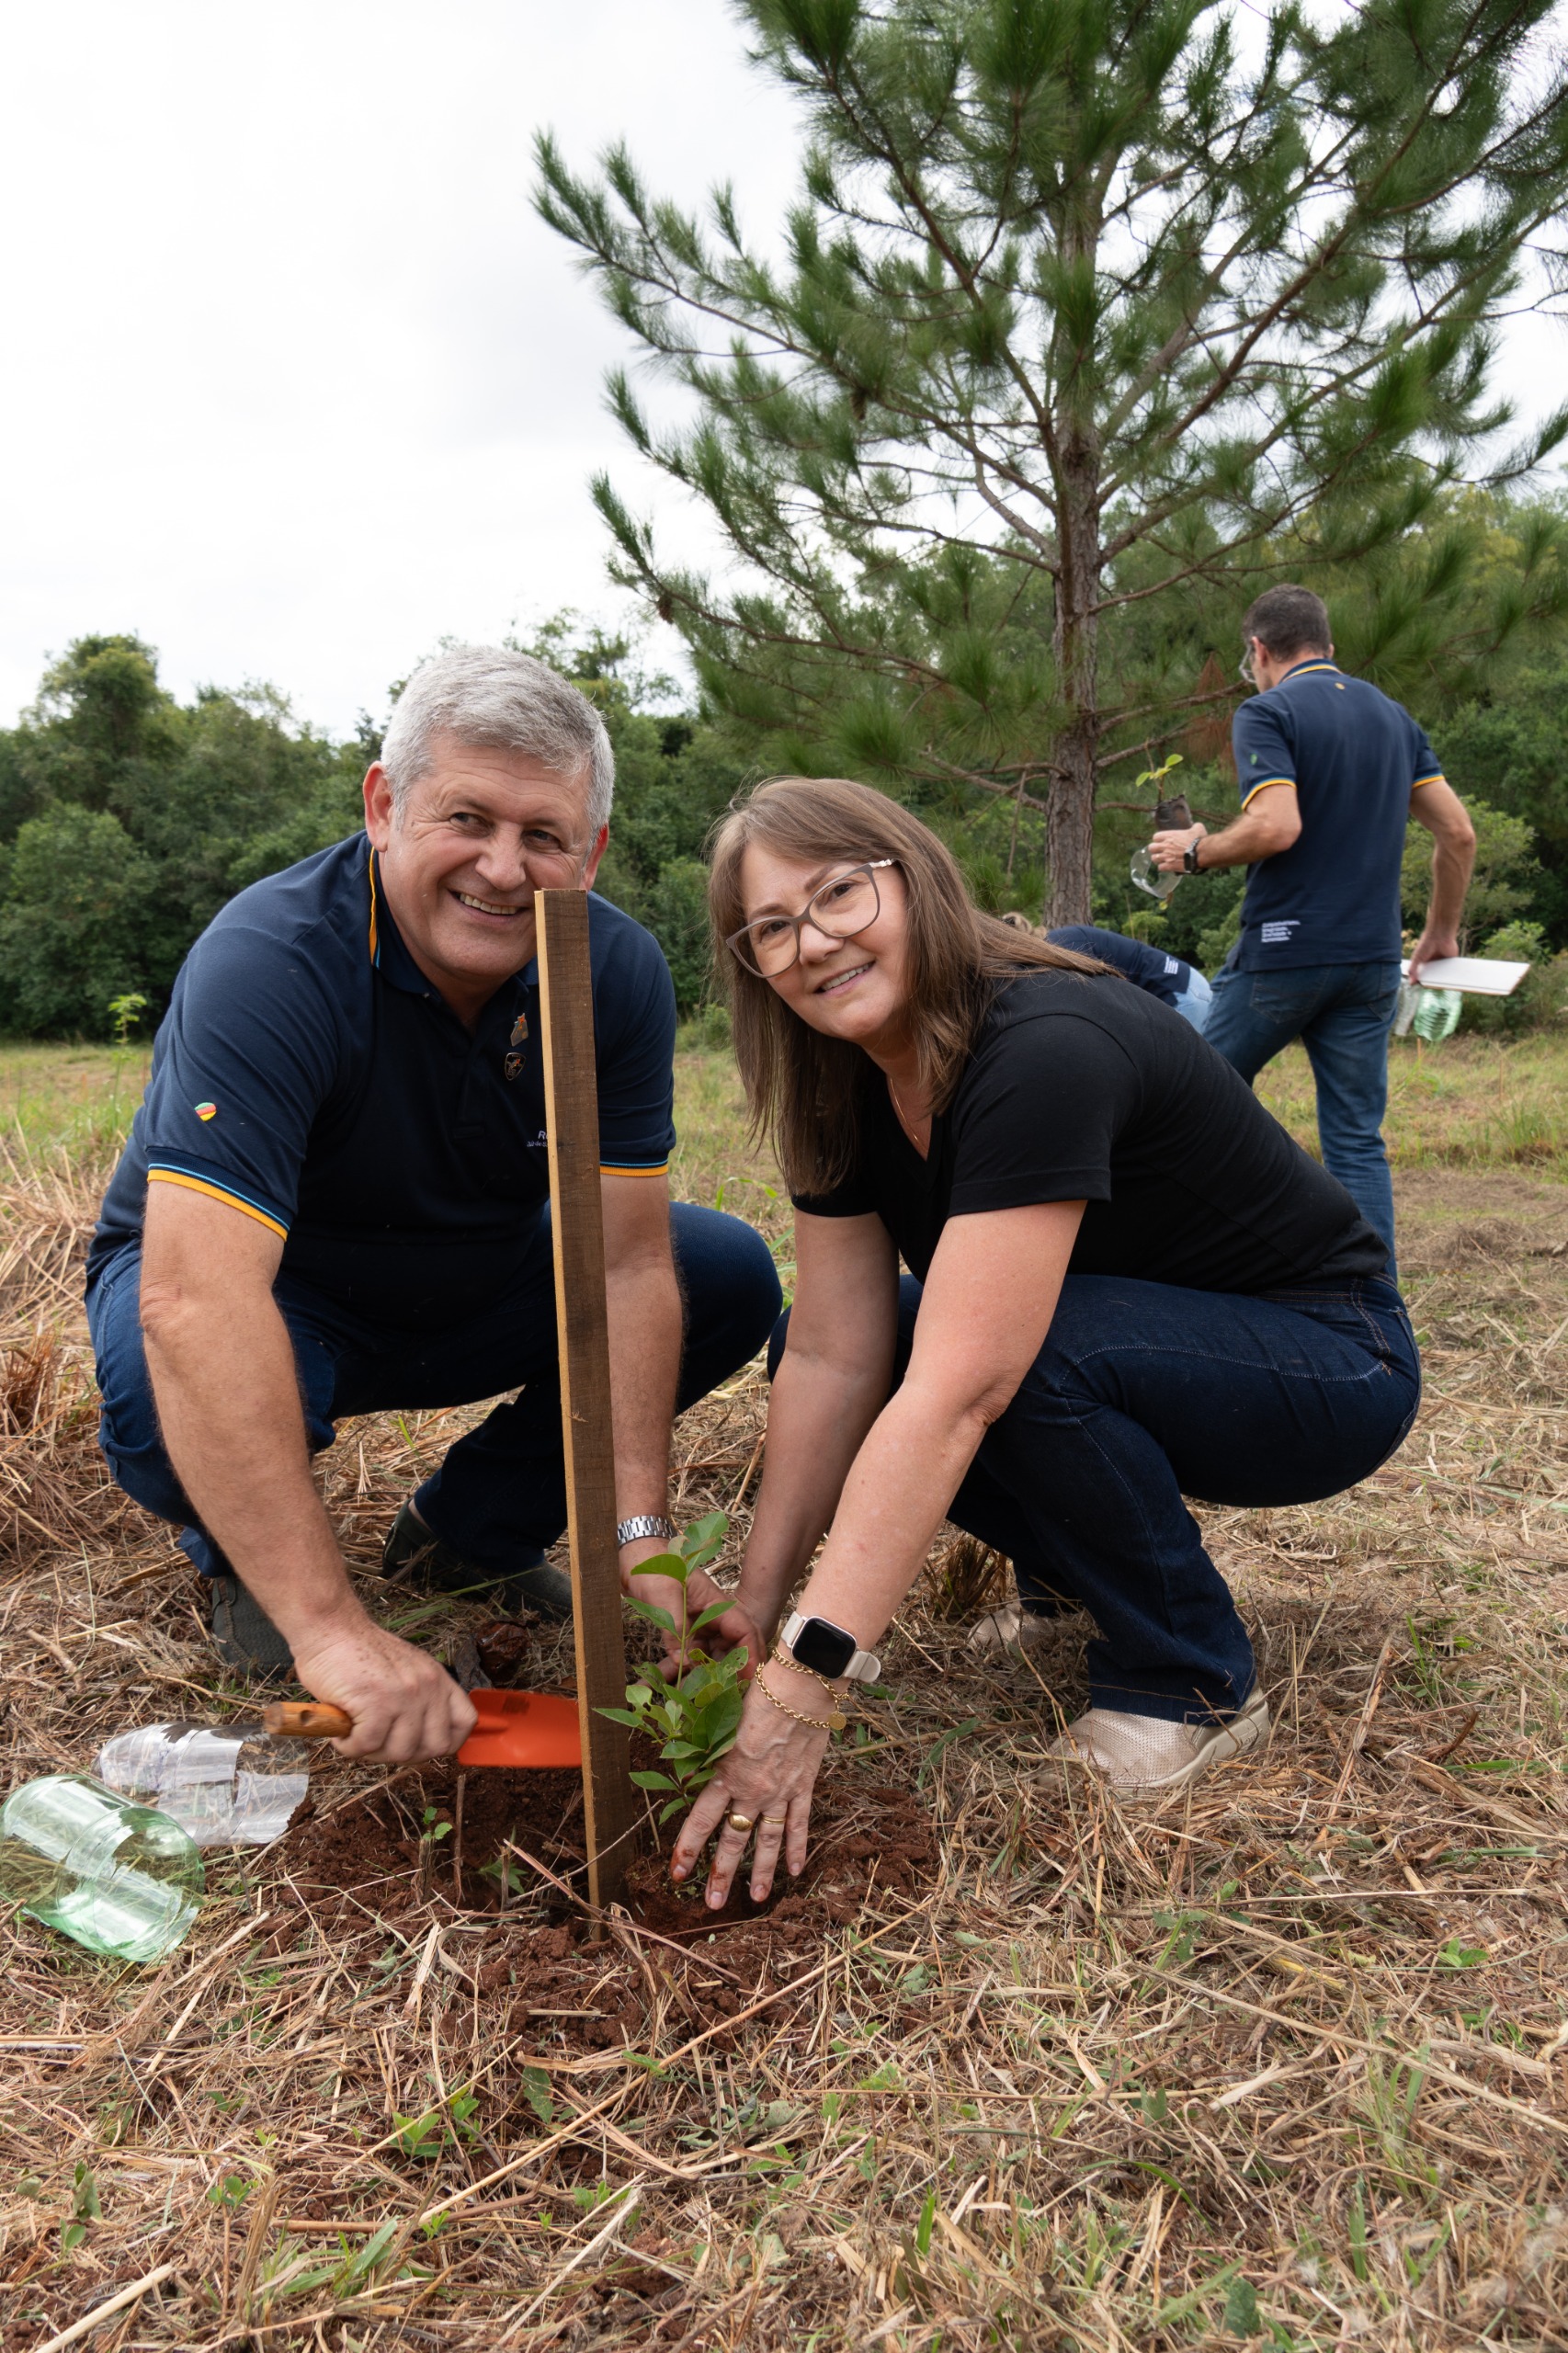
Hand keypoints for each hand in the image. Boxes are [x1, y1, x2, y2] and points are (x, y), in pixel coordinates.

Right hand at [289, 1612, 476, 1762]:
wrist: (330, 1628)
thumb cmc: (358, 1652)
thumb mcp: (404, 1669)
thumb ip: (418, 1697)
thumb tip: (416, 1739)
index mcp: (437, 1679)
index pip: (464, 1722)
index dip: (445, 1742)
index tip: (419, 1745)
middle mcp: (428, 1687)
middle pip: (434, 1747)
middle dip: (403, 1753)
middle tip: (378, 1742)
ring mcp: (404, 1696)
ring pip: (400, 1752)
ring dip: (373, 1752)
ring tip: (356, 1733)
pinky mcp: (377, 1704)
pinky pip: (367, 1747)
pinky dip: (349, 1746)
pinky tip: (341, 1731)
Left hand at [623, 1546, 764, 1683]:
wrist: (633, 1556)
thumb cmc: (653, 1567)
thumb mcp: (664, 1596)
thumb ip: (675, 1629)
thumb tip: (684, 1663)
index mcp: (716, 1603)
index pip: (744, 1630)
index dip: (750, 1655)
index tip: (746, 1679)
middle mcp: (712, 1616)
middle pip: (732, 1648)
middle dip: (731, 1671)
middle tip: (726, 1696)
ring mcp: (698, 1624)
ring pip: (709, 1655)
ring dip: (702, 1675)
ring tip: (693, 1697)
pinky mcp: (683, 1630)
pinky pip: (687, 1654)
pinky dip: (679, 1668)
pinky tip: (665, 1682)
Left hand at [671, 1662, 834, 1907]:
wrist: (801, 1688)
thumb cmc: (758, 1694)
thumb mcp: (723, 1720)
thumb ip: (710, 1747)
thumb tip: (690, 1759)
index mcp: (727, 1773)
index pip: (701, 1820)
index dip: (688, 1848)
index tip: (677, 1873)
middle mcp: (753, 1790)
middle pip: (734, 1839)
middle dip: (721, 1873)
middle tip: (713, 1903)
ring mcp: (781, 1792)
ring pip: (768, 1841)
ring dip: (762, 1873)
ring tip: (755, 1900)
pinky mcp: (805, 1786)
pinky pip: (800, 1823)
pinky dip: (798, 1848)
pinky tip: (796, 1871)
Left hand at [1147, 824, 1205, 873]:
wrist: (1200, 854)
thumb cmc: (1199, 840)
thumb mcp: (1198, 829)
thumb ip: (1194, 826)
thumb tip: (1196, 826)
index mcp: (1169, 836)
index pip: (1156, 837)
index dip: (1158, 839)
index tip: (1163, 841)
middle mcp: (1165, 846)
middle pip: (1151, 848)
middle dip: (1155, 849)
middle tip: (1161, 851)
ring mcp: (1166, 856)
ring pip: (1154, 858)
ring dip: (1158, 859)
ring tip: (1163, 859)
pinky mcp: (1169, 866)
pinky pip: (1160, 868)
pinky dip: (1163, 868)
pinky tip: (1168, 866)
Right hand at [1407, 927, 1457, 983]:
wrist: (1439, 935)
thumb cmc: (1426, 944)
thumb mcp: (1417, 958)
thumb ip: (1413, 970)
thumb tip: (1410, 983)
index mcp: (1425, 966)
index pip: (1425, 978)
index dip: (1425, 983)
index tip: (1425, 987)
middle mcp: (1434, 967)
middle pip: (1435, 979)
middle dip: (1436, 983)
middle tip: (1436, 987)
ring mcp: (1443, 966)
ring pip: (1445, 977)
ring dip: (1446, 981)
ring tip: (1446, 985)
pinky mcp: (1452, 963)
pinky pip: (1454, 971)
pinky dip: (1454, 975)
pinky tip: (1455, 980)